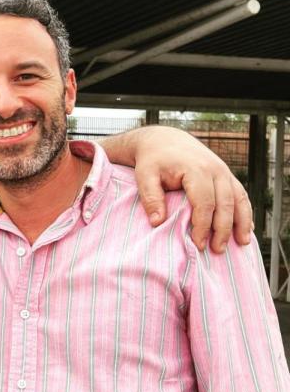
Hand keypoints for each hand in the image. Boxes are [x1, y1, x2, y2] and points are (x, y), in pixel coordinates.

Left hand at [128, 126, 252, 251]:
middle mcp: (215, 169)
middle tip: (217, 250)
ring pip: (239, 199)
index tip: (198, 244)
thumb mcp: (145, 176)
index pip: (204, 203)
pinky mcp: (226, 175)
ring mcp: (224, 171)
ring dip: (242, 222)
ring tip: (241, 243)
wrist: (164, 140)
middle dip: (223, 229)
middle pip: (225, 204)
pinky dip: (245, 212)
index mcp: (196, 169)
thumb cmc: (153, 160)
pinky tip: (247, 228)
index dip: (203, 226)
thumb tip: (157, 222)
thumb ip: (150, 197)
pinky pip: (241, 194)